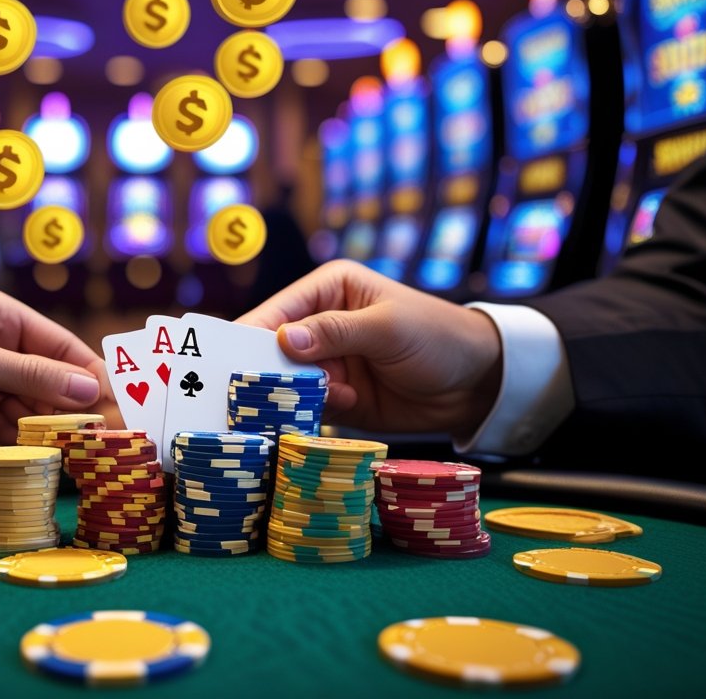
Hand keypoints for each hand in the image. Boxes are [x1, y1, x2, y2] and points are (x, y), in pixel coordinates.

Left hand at [0, 288, 103, 446]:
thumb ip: (29, 377)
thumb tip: (88, 389)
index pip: (60, 348)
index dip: (91, 380)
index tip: (120, 413)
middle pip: (48, 381)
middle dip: (74, 412)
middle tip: (107, 446)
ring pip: (26, 408)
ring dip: (49, 432)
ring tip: (79, 459)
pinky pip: (0, 427)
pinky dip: (18, 442)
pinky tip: (40, 460)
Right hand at [237, 260, 501, 438]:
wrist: (478, 384)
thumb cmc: (439, 337)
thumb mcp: (389, 328)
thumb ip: (336, 332)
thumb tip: (284, 339)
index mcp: (328, 290)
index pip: (279, 311)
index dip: (252, 335)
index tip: (226, 361)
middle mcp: (320, 325)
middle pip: (273, 350)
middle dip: (261, 372)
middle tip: (239, 395)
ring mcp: (327, 363)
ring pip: (286, 382)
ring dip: (284, 398)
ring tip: (281, 409)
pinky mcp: (337, 397)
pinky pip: (307, 407)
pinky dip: (306, 415)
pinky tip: (324, 414)